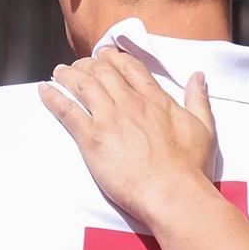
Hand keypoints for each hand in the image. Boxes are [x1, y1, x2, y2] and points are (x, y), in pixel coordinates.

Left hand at [39, 49, 218, 223]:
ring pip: (82, 84)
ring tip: (59, 72)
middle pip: (102, 71)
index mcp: (155, 100)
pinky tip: (45, 90)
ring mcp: (109, 119)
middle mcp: (130, 103)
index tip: (106, 57)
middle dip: (88, 64)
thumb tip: (198, 77)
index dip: (114, 58)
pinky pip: (66, 110)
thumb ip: (199, 100)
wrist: (172, 192)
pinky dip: (53, 97)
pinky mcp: (92, 138)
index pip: (130, 67)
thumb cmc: (190, 168)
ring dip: (68, 74)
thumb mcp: (204, 129)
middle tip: (80, 66)